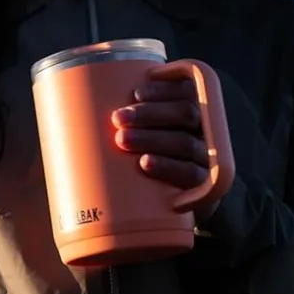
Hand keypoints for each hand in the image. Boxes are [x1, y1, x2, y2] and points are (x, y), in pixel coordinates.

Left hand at [111, 78, 219, 220]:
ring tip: (122, 140)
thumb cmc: (154, 161)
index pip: (187, 92)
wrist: (178, 204)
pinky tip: (145, 163)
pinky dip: (166, 166)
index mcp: (193, 114)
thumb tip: (87, 106)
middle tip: (118, 119)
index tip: (135, 93)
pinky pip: (189, 173)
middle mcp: (204, 133)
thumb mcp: (147, 137)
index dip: (164, 89)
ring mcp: (205, 159)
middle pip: (185, 114)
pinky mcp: (203, 187)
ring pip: (184, 142)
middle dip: (149, 113)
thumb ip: (131, 120)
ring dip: (151, 138)